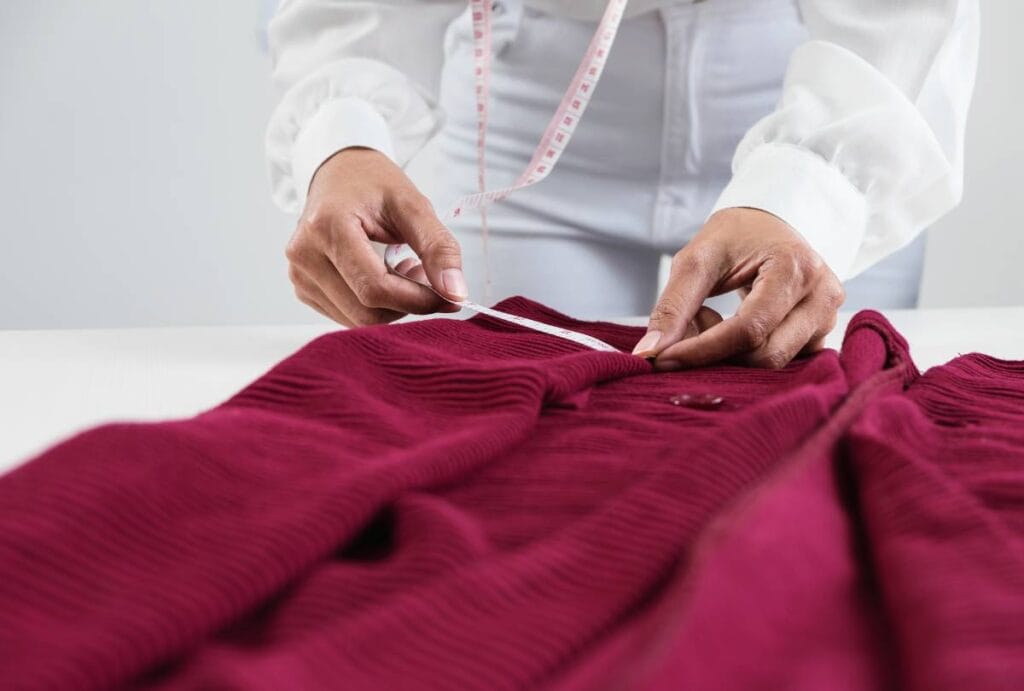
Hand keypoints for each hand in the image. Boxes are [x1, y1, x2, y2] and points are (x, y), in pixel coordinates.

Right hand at [285, 147, 465, 325]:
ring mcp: (299, 275)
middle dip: (407, 304)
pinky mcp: (303, 288)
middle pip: (366, 311)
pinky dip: (375, 305)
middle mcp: (304, 254)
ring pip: (358, 320)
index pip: (375, 288)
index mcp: (328, 227)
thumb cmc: (373, 183)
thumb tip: (455, 292)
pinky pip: (348, 316)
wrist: (338, 173)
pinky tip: (383, 276)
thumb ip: (438, 248)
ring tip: (403, 268)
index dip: (418, 300)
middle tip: (427, 276)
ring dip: (393, 305)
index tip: (449, 296)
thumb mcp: (413, 205)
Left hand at [633, 208, 844, 369]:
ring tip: (715, 317)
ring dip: (733, 352)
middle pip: (765, 354)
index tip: (662, 359)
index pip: (748, 329)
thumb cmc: (734, 237)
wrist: (769, 224)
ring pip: (775, 363)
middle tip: (698, 317)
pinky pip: (784, 362)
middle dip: (719, 350)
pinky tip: (736, 328)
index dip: (702, 350)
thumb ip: (673, 306)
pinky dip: (750, 353)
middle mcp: (823, 295)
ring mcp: (827, 316)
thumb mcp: (697, 260)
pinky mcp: (822, 332)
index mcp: (795, 268)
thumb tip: (650, 353)